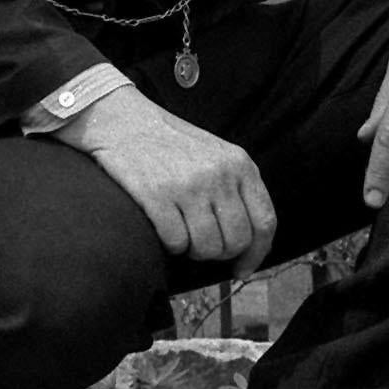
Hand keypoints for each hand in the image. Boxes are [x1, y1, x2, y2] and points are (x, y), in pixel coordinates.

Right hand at [58, 84, 277, 276]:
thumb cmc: (169, 143)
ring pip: (207, 247)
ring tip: (181, 235)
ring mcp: (188, 185)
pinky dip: (171, 245)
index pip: (264, 221)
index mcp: (240, 164)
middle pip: (236, 240)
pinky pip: (176, 242)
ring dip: (193, 251)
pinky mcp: (156, 195)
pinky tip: (164, 229)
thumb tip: (248, 243)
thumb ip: (236, 189)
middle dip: (219, 253)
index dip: (256, 253)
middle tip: (201, 245)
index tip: (243, 269)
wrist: (123, 120)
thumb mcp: (216, 155)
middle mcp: (219, 175)